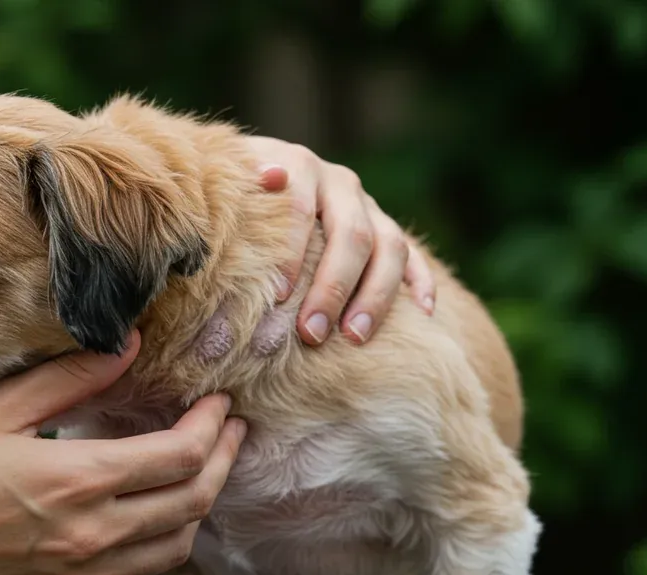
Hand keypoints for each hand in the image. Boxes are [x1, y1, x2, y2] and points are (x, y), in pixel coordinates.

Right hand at [0, 330, 244, 574]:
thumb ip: (71, 377)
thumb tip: (128, 344)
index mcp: (79, 482)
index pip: (180, 456)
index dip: (212, 427)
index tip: (220, 402)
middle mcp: (90, 537)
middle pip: (192, 503)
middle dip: (221, 462)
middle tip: (230, 431)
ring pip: (173, 547)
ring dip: (197, 506)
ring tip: (198, 470)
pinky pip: (133, 572)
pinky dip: (158, 540)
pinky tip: (147, 511)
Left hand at [197, 137, 436, 356]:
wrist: (255, 175)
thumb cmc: (231, 197)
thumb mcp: (224, 185)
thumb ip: (236, 186)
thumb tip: (268, 176)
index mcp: (297, 166)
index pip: (301, 207)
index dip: (291, 253)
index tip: (277, 297)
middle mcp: (339, 182)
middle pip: (350, 234)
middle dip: (332, 287)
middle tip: (311, 333)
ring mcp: (368, 206)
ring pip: (388, 246)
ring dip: (374, 295)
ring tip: (354, 336)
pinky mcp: (386, 228)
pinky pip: (413, 255)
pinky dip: (421, 282)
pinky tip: (422, 315)